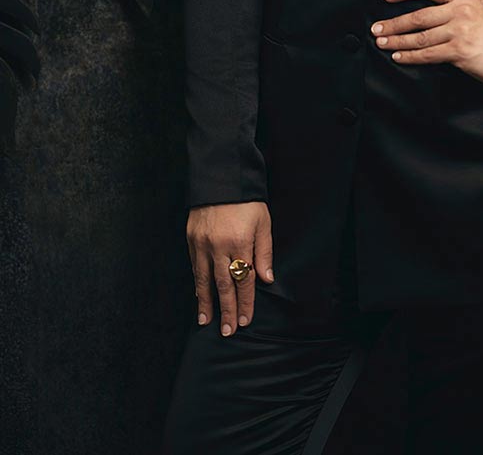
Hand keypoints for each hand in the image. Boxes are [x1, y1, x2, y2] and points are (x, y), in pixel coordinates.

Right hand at [186, 201, 273, 336]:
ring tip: (207, 322)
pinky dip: (197, 285)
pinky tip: (199, 297)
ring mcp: (202, 244)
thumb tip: (266, 279)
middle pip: (224, 285)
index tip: (245, 320)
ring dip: (207, 303)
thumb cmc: (246, 200)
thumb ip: (264, 252)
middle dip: (227, 310)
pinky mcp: (191, 239)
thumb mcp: (263, 222)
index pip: (244, 280)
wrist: (221, 176)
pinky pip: (194, 268)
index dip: (246, 302)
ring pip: (204, 280)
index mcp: (240, 242)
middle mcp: (219, 246)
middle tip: (228, 332)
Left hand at [370, 0, 482, 84]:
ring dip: (397, 41)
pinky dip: (410, 57)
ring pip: (419, 36)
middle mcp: (460, 11)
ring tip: (382, 43)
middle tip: (376, 28)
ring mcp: (459, 31)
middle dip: (393, 23)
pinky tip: (399, 57)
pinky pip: (428, 55)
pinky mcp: (459, 51)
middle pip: (418, 15)